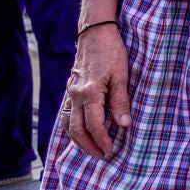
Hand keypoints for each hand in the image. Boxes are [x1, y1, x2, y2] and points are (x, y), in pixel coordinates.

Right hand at [65, 25, 131, 157]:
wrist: (94, 34)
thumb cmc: (111, 52)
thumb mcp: (122, 75)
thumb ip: (121, 101)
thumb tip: (123, 125)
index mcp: (89, 93)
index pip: (93, 124)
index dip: (101, 139)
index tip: (110, 150)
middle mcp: (75, 95)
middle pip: (76, 128)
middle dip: (88, 145)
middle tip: (101, 156)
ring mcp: (70, 93)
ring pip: (67, 123)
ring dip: (77, 140)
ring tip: (90, 149)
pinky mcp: (70, 90)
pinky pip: (66, 114)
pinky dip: (71, 127)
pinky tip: (79, 132)